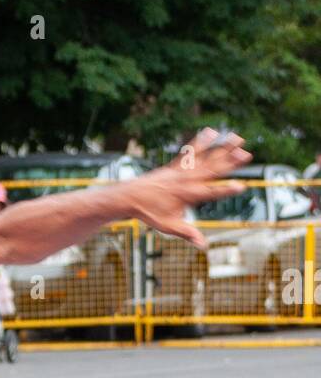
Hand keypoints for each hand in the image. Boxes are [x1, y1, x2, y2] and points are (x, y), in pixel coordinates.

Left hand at [131, 129, 252, 247]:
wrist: (129, 196)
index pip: (210, 193)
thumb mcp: (168, 226)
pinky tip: (211, 132)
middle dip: (231, 162)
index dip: (226, 190)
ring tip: (238, 137)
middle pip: (213, 169)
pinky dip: (201, 142)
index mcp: (187, 196)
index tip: (242, 186)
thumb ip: (187, 234)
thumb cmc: (149, 213)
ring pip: (206, 157)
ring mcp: (181, 170)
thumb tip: (203, 246)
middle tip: (247, 154)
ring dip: (222, 147)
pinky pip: (191, 151)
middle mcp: (186, 180)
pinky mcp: (176, 165)